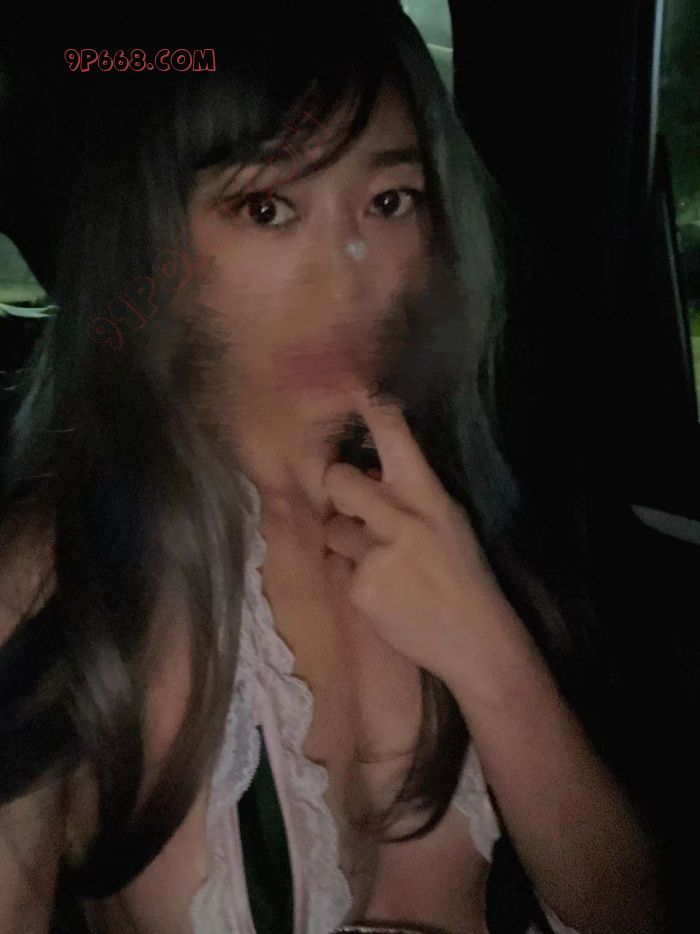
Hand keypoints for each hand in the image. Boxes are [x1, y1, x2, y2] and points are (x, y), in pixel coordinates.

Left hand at [322, 387, 517, 685]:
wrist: (476, 640)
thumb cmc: (462, 575)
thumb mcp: (448, 523)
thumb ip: (409, 497)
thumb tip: (365, 473)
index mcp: (430, 496)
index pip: (397, 438)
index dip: (369, 409)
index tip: (351, 385)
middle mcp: (403, 517)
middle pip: (339, 480)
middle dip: (336, 490)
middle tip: (351, 507)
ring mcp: (380, 553)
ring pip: (333, 530)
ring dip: (347, 545)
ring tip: (383, 567)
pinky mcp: (362, 586)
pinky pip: (338, 569)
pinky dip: (354, 580)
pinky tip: (384, 595)